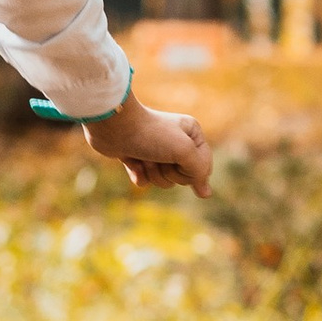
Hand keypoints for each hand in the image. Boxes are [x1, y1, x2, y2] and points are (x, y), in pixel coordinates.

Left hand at [85, 92, 213, 193]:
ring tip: (143, 157)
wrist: (115, 126)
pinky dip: (139, 175)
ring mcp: (157, 151)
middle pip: (183, 177)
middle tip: (158, 157)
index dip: (192, 170)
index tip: (179, 160)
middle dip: (168, 172)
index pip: (204, 167)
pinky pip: (146, 180)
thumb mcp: (184, 151)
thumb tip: (206, 194)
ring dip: (153, 173)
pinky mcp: (139, 159)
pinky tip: (133, 162)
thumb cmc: (152, 135)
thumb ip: (199, 171)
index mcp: (192, 134)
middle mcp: (177, 142)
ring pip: (165, 181)